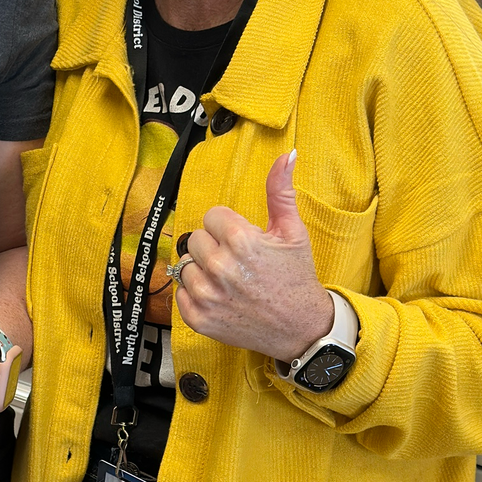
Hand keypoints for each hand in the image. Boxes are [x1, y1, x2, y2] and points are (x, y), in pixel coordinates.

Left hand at [174, 151, 333, 360]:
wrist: (301, 327)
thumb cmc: (296, 277)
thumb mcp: (293, 231)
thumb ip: (281, 191)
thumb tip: (288, 154)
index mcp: (241, 240)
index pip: (212, 217)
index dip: (228, 228)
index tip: (244, 242)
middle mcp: (220, 267)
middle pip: (196, 240)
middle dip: (215, 247)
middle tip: (239, 263)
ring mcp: (208, 295)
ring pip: (185, 265)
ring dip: (203, 271)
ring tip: (229, 281)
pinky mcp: (199, 319)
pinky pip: (180, 294)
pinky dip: (195, 296)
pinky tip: (220, 297)